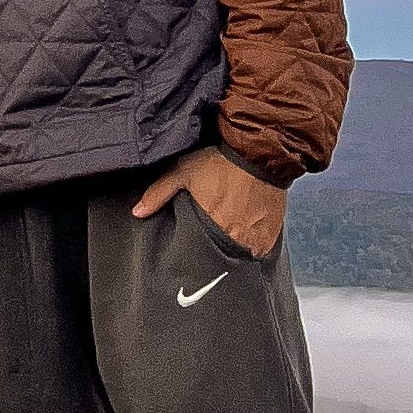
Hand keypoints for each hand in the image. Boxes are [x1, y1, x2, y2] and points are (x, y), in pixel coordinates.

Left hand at [133, 146, 286, 255]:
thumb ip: (159, 192)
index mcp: (216, 229)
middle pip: (226, 258)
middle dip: (217, 254)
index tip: (194, 255)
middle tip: (211, 247)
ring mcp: (260, 237)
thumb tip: (137, 212)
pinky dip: (254, 243)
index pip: (204, 256)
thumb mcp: (183, 172)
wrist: (260, 154)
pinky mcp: (275, 232)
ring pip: (245, 254)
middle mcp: (240, 239)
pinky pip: (263, 248)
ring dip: (237, 250)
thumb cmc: (221, 164)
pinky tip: (247, 234)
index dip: (198, 257)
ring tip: (230, 240)